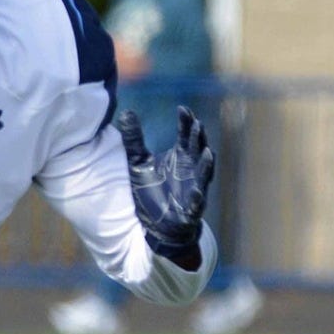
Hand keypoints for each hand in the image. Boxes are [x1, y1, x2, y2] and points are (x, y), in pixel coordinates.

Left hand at [117, 107, 215, 259]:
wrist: (157, 225)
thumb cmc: (152, 191)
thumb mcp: (138, 163)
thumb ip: (134, 140)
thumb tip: (126, 112)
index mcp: (181, 156)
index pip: (187, 135)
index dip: (187, 122)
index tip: (182, 109)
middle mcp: (192, 170)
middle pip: (199, 150)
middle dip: (199, 138)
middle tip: (197, 124)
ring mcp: (195, 189)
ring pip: (204, 174)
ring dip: (206, 164)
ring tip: (207, 151)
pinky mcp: (192, 210)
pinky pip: (197, 203)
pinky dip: (198, 198)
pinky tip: (196, 192)